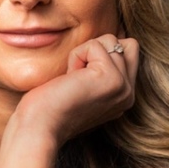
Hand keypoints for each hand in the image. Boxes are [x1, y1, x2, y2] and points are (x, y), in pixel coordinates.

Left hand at [15, 34, 138, 146]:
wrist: (39, 126)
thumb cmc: (49, 106)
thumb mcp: (83, 87)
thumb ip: (100, 70)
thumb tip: (106, 42)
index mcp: (124, 96)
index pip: (128, 53)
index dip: (99, 55)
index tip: (79, 79)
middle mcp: (129, 93)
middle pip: (127, 44)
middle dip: (98, 48)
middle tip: (78, 73)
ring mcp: (123, 87)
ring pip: (110, 41)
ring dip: (83, 53)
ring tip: (72, 79)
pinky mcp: (112, 79)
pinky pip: (94, 45)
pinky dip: (76, 56)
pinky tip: (69, 79)